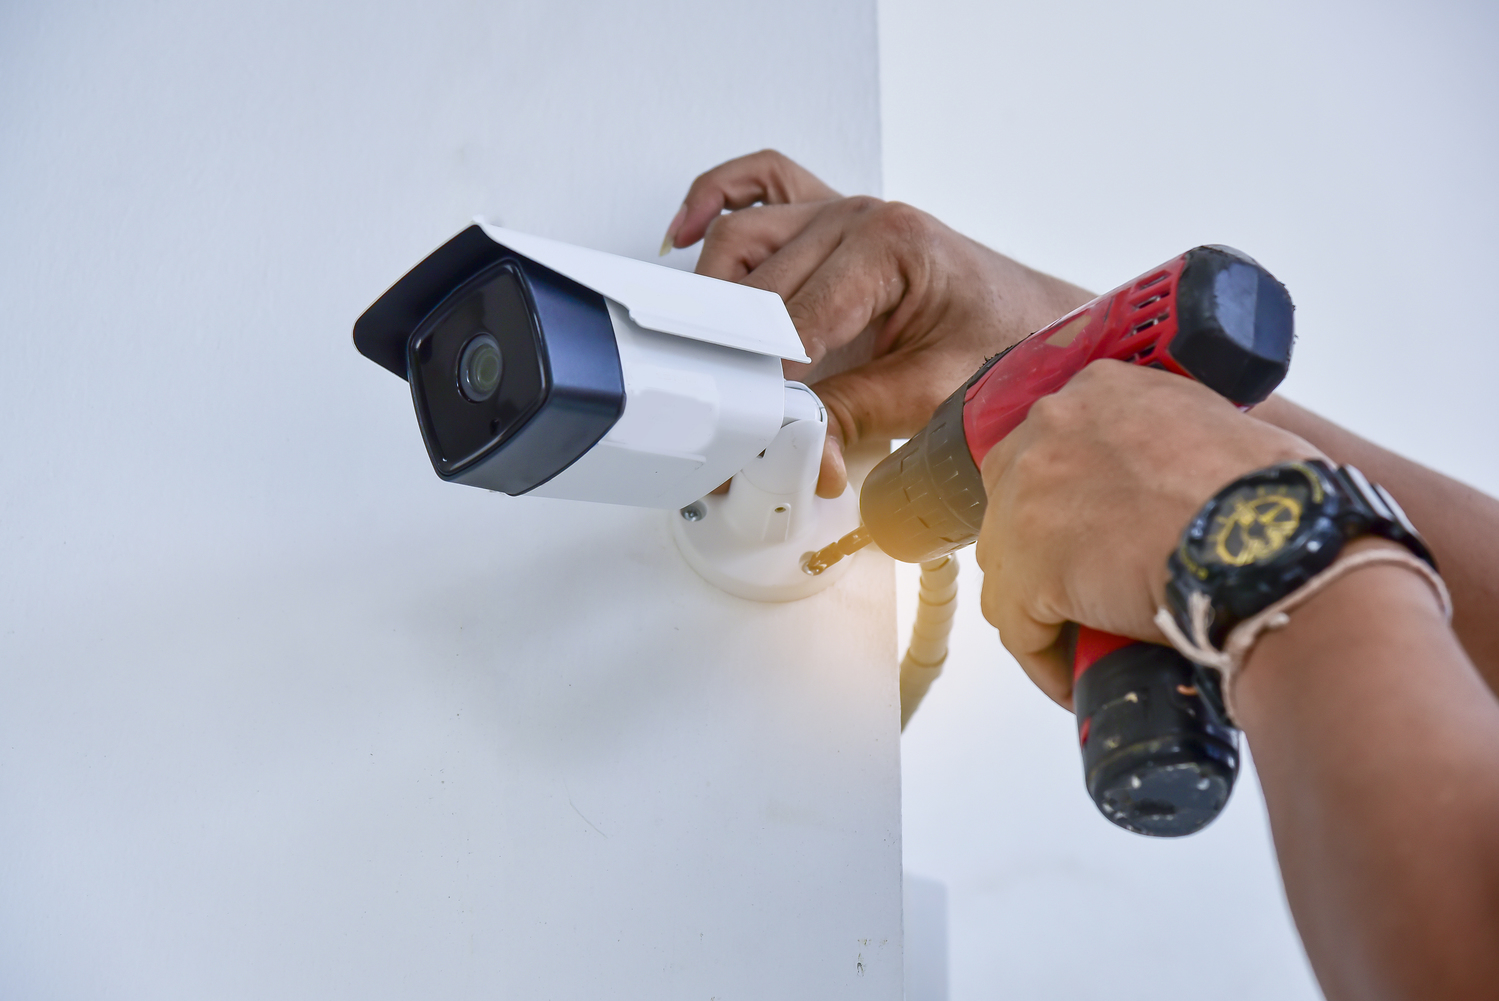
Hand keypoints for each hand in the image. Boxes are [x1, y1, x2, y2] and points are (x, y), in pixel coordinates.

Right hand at [662, 150, 1092, 495]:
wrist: (1039, 322)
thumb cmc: (1003, 342)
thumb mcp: (933, 394)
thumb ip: (856, 418)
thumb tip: (801, 453)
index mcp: (888, 244)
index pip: (794, 320)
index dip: (766, 384)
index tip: (745, 430)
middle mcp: (856, 216)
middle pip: (757, 286)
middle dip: (735, 361)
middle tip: (720, 420)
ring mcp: (839, 209)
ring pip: (741, 240)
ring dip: (713, 296)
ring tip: (703, 359)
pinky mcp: (830, 217)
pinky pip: (759, 185)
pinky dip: (715, 201)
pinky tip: (685, 235)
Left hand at [974, 360, 1323, 708]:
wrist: (1274, 543)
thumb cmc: (1271, 493)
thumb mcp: (1213, 425)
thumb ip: (1169, 439)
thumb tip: (1167, 488)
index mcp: (1097, 391)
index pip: (1051, 448)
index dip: (1065, 499)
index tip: (1089, 532)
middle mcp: (1049, 430)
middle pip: (1016, 502)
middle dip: (1042, 549)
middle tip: (1084, 587)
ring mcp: (1027, 498)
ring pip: (1009, 566)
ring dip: (1042, 605)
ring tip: (1084, 638)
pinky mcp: (1028, 570)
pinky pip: (1019, 629)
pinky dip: (1045, 659)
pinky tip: (1075, 679)